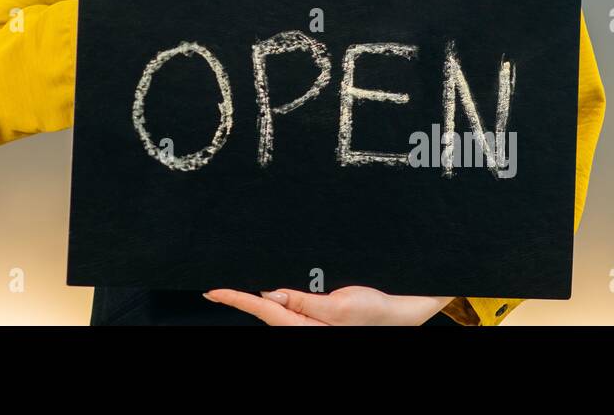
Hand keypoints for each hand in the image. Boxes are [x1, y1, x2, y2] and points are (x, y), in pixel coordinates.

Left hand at [204, 286, 453, 325]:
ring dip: (263, 298)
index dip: (235, 299)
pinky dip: (280, 298)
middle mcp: (304, 327)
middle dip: (245, 298)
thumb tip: (268, 295)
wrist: (401, 311)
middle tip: (220, 287)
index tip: (212, 291)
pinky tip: (277, 290)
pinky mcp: (319, 315)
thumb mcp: (337, 305)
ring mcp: (311, 322)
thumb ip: (301, 301)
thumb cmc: (373, 311)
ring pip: (279, 309)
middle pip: (266, 312)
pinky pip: (293, 307)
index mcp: (304, 327)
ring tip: (245, 286)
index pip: (262, 311)